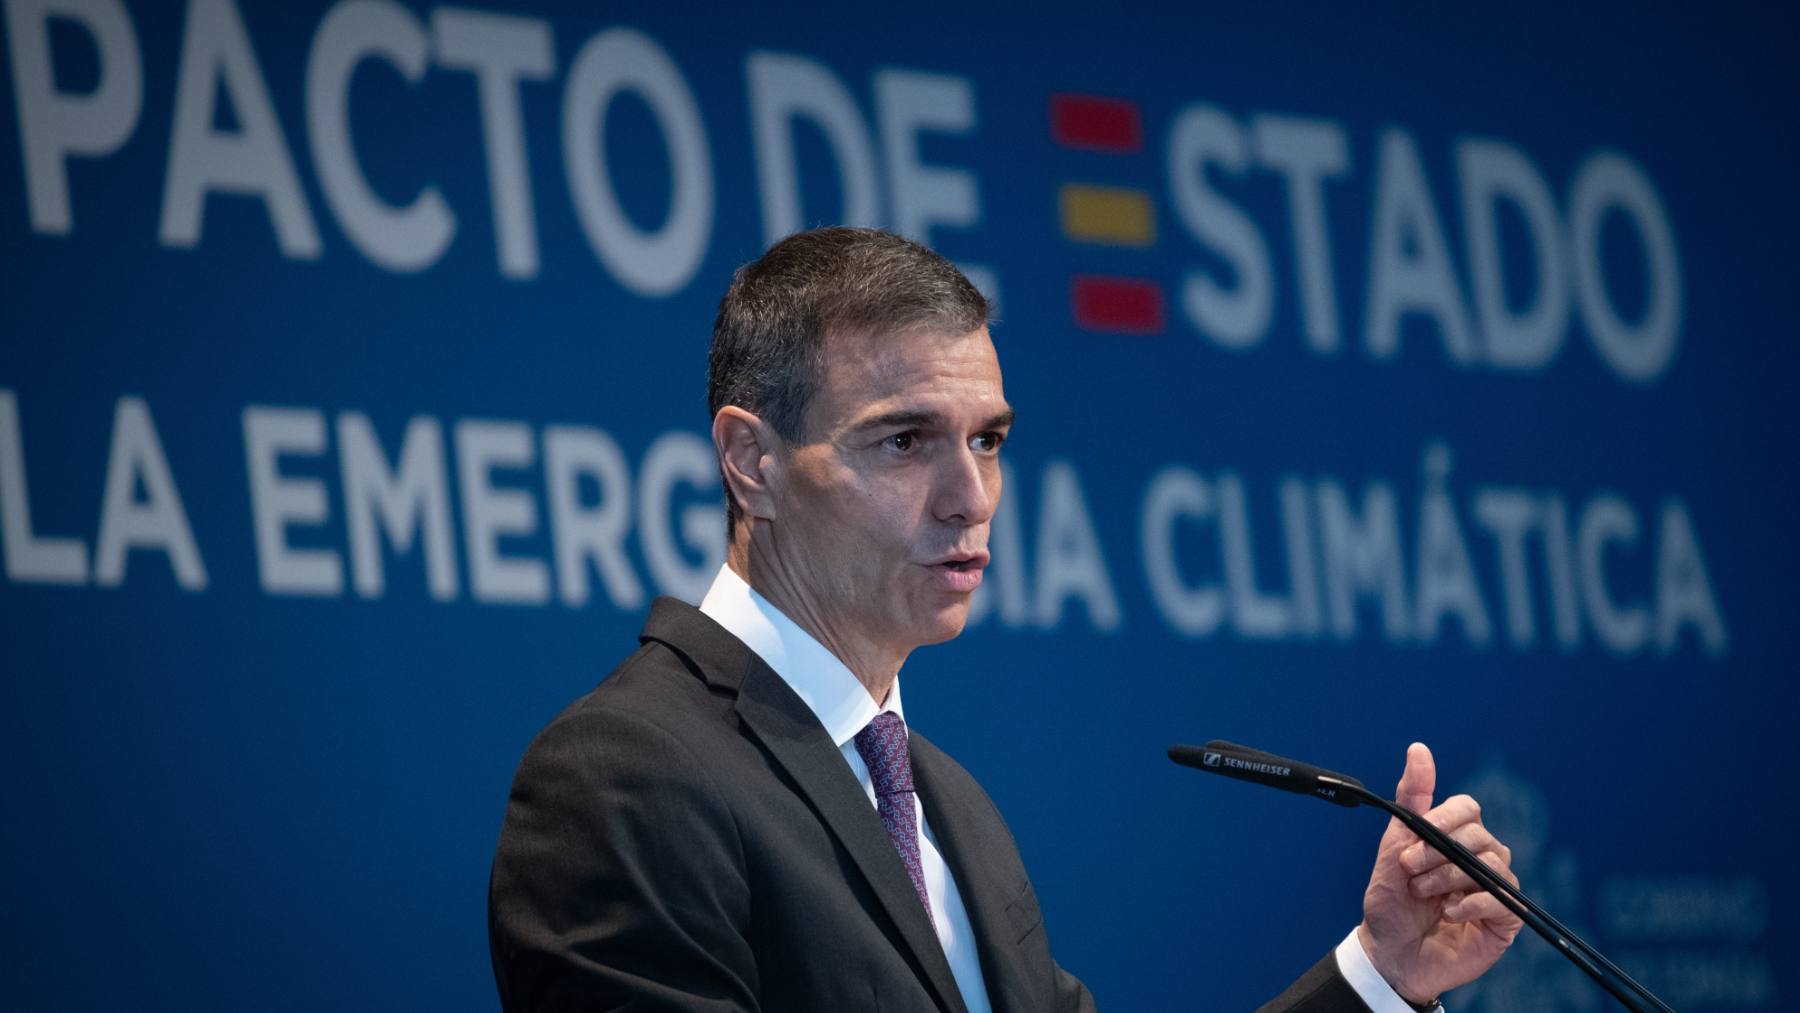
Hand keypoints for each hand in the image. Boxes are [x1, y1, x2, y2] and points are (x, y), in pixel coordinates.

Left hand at [1356, 743, 1522, 1003]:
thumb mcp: (1394, 845)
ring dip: (1449, 878)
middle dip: (1436, 853)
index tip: (1411, 842)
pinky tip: (1449, 913)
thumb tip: (1419, 748)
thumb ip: (1411, 798)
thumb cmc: (1392, 902)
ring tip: (1424, 894)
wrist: (1389, 954)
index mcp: (1455, 838)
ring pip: (1491, 865)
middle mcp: (1480, 859)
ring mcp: (1495, 890)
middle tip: (1409, 872)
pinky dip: (1471, 904)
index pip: (1467, 809)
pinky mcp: (1505, 921)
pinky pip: (1504, 900)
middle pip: (1478, 836)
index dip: (1442, 821)